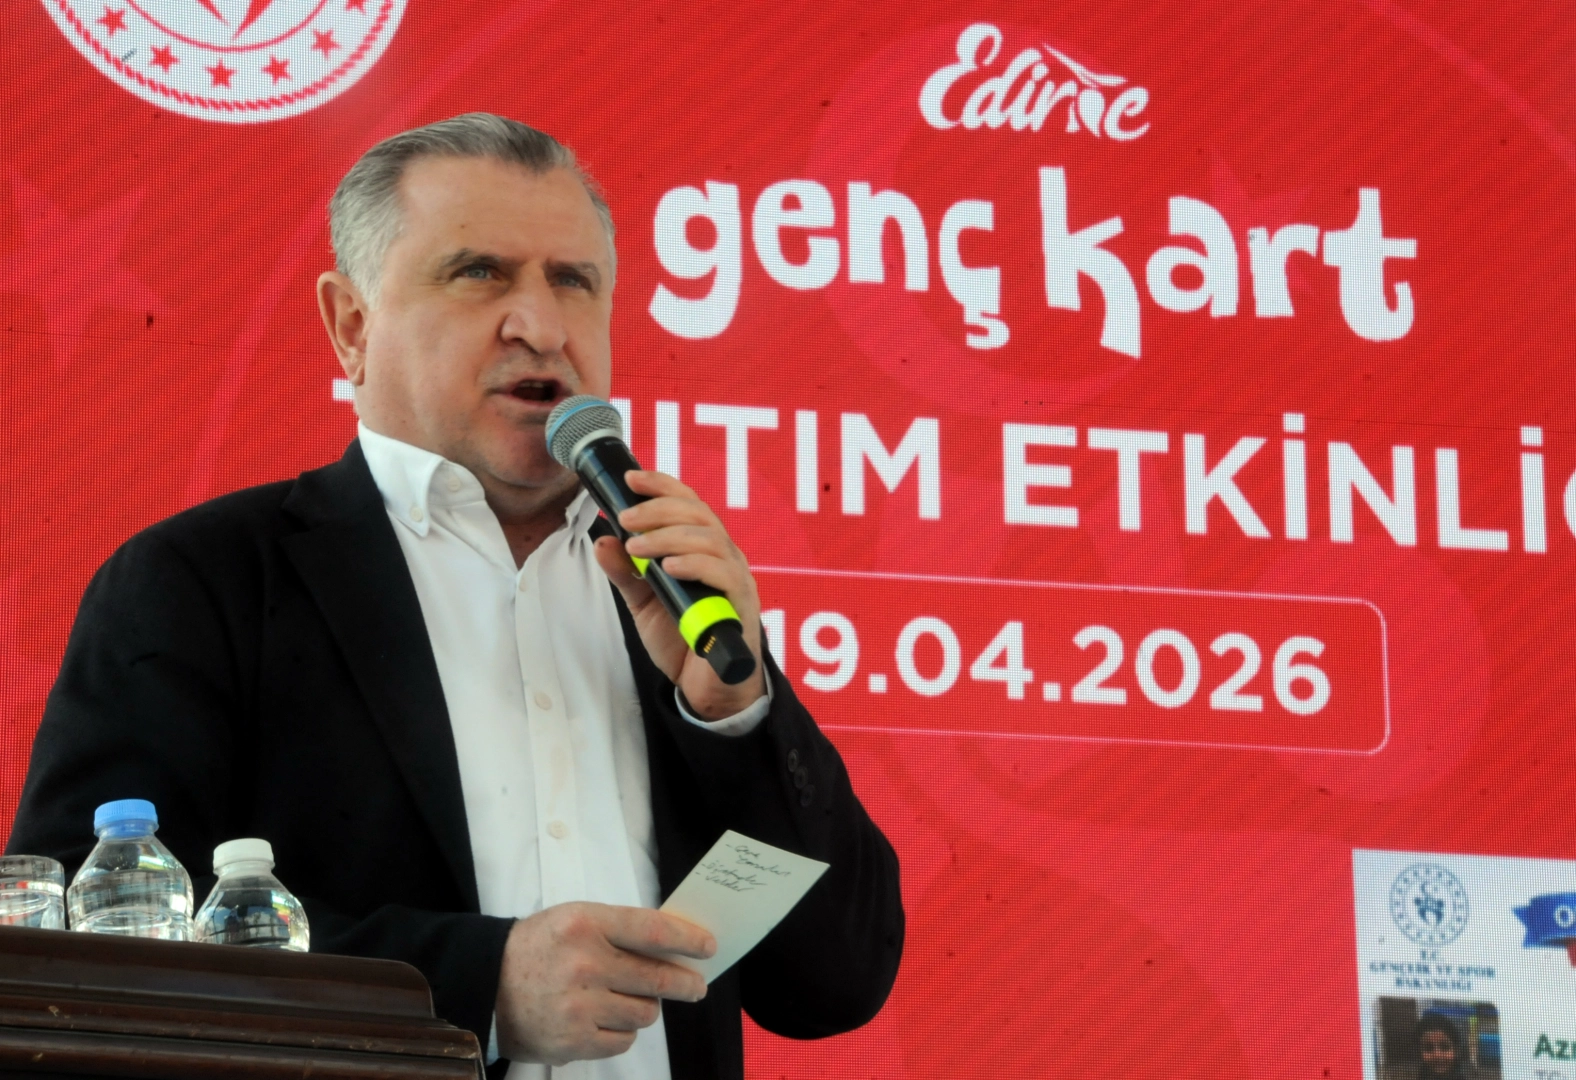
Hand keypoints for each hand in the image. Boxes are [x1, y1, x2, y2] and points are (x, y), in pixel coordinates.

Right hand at [494, 902, 715, 1065]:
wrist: (487, 983)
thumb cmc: (539, 947)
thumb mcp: (575, 919)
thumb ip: (620, 929)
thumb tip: (674, 946)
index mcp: (585, 924)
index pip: (652, 930)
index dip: (687, 939)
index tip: (708, 947)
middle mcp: (584, 965)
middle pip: (657, 978)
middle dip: (685, 983)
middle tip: (695, 986)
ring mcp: (579, 1007)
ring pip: (645, 1013)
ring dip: (646, 1007)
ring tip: (630, 999)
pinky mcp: (574, 1041)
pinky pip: (624, 1040)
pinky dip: (623, 1031)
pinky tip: (607, 1019)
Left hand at [591, 470, 767, 718]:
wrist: (706, 687)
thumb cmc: (683, 640)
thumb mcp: (644, 603)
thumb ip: (626, 573)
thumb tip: (603, 541)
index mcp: (703, 549)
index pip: (689, 504)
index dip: (662, 486)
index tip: (631, 479)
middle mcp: (724, 557)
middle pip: (699, 514)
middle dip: (659, 509)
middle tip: (626, 519)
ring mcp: (735, 580)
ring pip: (711, 539)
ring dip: (669, 537)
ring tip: (638, 548)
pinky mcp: (741, 606)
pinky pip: (723, 574)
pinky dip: (694, 565)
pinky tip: (668, 567)